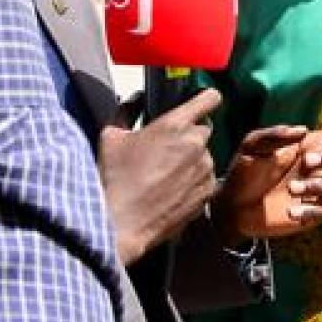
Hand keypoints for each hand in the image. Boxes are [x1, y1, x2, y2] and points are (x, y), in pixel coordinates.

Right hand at [97, 89, 221, 264]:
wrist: (120, 222)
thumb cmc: (114, 180)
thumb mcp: (111, 136)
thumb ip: (128, 110)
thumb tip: (136, 99)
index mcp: (175, 124)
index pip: (209, 98)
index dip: (206, 98)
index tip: (201, 102)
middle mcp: (196, 144)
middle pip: (205, 128)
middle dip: (190, 133)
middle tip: (169, 145)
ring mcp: (205, 170)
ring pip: (205, 155)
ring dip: (192, 159)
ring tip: (166, 174)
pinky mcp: (207, 193)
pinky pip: (206, 179)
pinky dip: (194, 181)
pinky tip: (172, 189)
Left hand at [212, 112, 321, 242]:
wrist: (233, 206)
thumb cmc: (245, 170)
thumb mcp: (252, 145)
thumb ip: (274, 134)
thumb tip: (302, 130)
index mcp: (313, 144)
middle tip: (307, 162)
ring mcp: (321, 190)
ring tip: (293, 189)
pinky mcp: (315, 214)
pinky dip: (313, 210)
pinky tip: (292, 211)